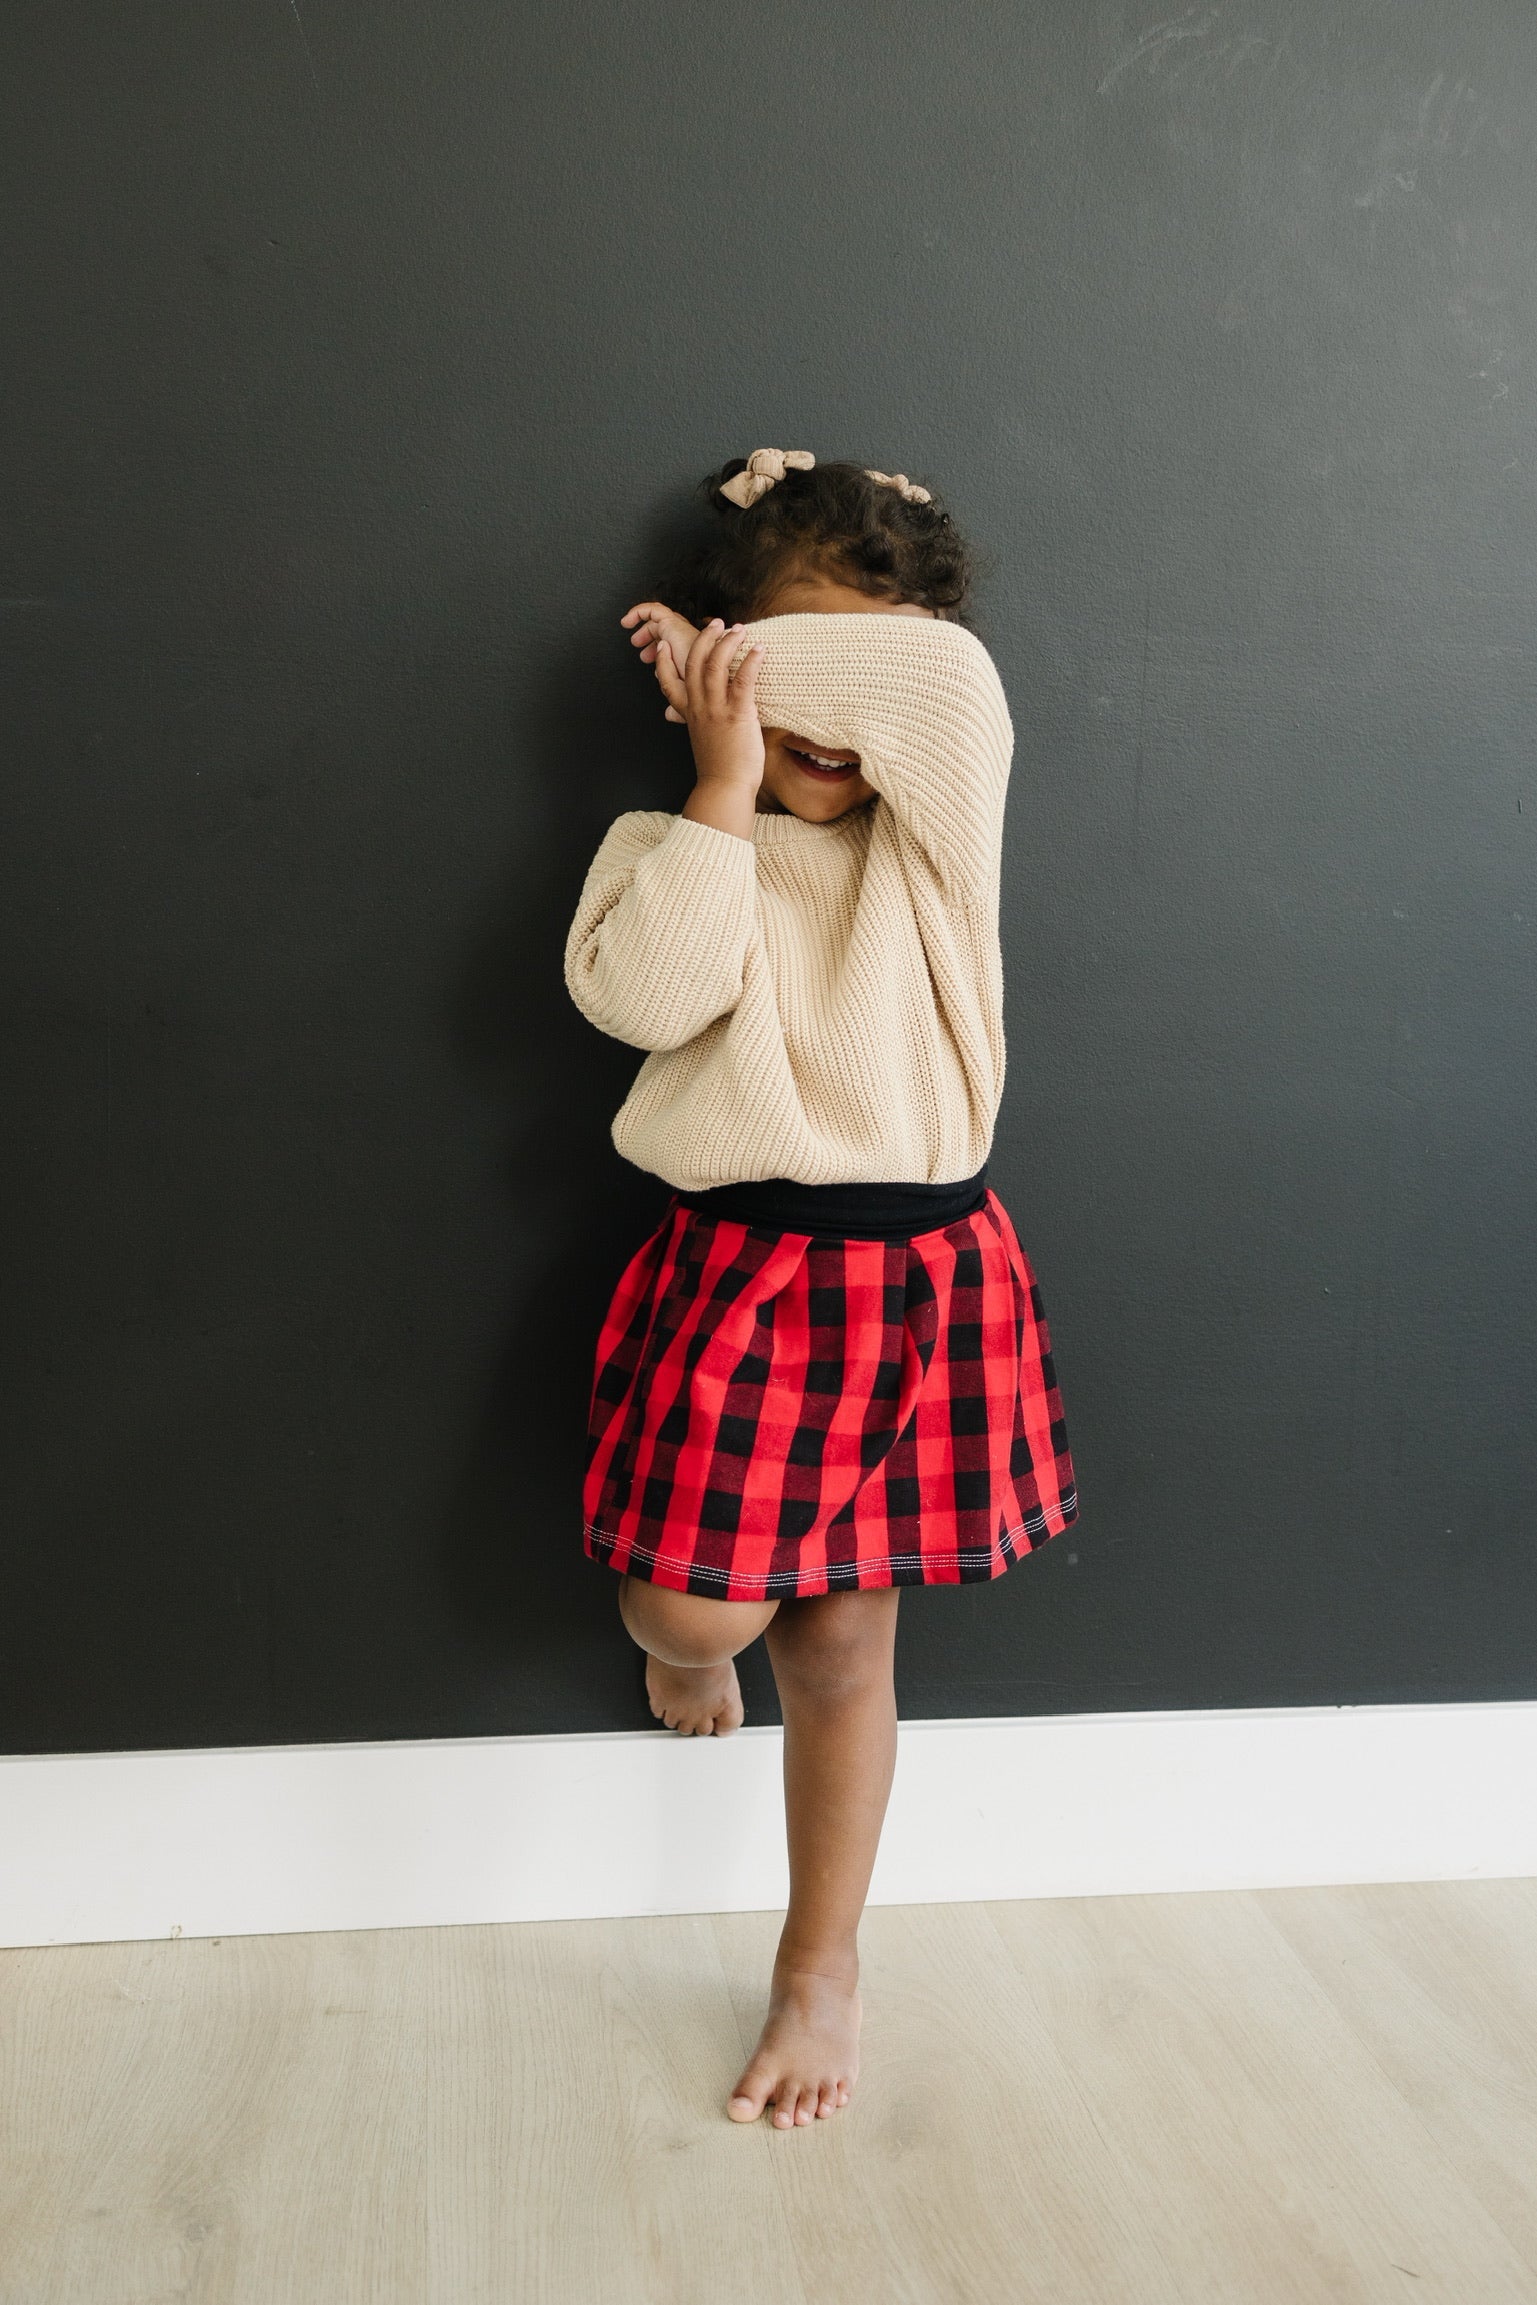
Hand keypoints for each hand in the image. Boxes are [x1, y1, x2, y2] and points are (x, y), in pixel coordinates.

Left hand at [620, 600, 700, 721]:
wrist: (720, 682)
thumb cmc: (711, 694)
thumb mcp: (689, 701)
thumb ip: (678, 706)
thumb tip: (668, 715)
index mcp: (692, 657)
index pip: (675, 651)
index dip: (662, 657)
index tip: (654, 670)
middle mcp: (686, 642)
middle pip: (666, 635)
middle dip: (653, 642)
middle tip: (642, 653)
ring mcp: (680, 632)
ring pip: (658, 621)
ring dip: (644, 630)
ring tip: (634, 640)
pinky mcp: (673, 626)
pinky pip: (653, 612)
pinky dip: (638, 612)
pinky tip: (627, 622)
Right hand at [679, 620, 764, 790]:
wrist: (725, 788)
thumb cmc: (719, 769)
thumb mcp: (702, 742)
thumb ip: (698, 725)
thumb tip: (699, 721)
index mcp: (689, 714)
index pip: (668, 682)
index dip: (663, 662)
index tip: (662, 646)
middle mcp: (699, 707)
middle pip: (693, 662)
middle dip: (704, 638)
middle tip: (716, 622)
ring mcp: (717, 709)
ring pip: (716, 664)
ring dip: (728, 642)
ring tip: (739, 629)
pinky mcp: (737, 713)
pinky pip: (743, 679)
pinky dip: (751, 660)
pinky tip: (759, 649)